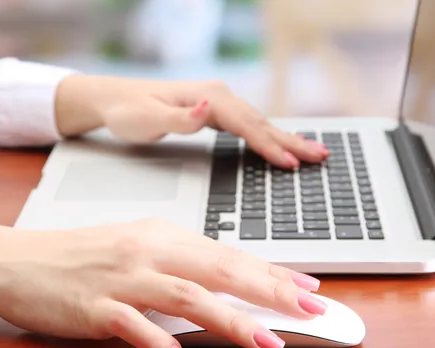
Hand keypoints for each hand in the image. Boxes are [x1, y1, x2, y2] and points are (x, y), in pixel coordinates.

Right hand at [0, 219, 326, 347]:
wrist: (17, 259)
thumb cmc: (80, 256)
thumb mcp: (136, 250)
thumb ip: (179, 265)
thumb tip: (224, 285)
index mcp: (160, 236)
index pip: (226, 254)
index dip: (271, 272)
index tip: (307, 287)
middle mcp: (146, 251)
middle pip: (216, 270)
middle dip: (268, 291)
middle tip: (309, 309)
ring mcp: (119, 278)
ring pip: (184, 296)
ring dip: (228, 320)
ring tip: (265, 341)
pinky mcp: (91, 306)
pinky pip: (129, 323)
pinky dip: (156, 340)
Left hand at [55, 75, 328, 168]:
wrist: (112, 99)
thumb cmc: (128, 111)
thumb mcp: (148, 119)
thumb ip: (180, 119)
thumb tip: (209, 108)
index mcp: (208, 98)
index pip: (247, 126)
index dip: (269, 146)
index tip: (290, 164)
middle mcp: (217, 97)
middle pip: (262, 122)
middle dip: (291, 141)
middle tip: (321, 156)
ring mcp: (216, 103)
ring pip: (258, 123)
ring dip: (286, 139)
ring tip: (312, 151)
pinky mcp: (212, 111)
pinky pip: (248, 126)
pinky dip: (267, 136)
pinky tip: (278, 143)